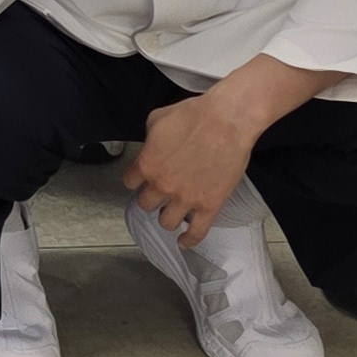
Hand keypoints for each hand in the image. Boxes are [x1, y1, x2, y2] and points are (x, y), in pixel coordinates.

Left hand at [124, 89, 260, 249]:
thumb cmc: (194, 114)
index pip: (129, 182)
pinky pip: (196, 233)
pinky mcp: (209, 206)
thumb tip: (150, 147)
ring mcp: (186, 199)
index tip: (141, 178)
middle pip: (145, 204)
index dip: (136, 179)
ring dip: (167, 216)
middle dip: (151, 197)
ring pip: (166, 222)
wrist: (227, 121)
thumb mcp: (157, 119)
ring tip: (172, 210)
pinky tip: (184, 242)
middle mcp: (162, 185)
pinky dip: (189, 241)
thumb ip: (148, 139)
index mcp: (147, 164)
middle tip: (159, 192)